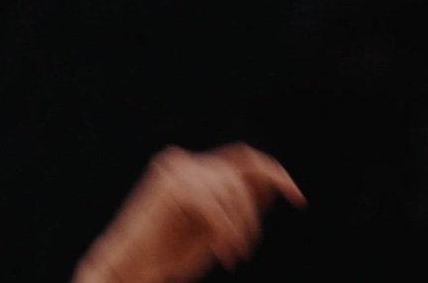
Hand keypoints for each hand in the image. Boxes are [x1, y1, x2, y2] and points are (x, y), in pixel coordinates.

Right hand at [75, 144, 304, 282]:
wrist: (128, 269)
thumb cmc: (169, 255)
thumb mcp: (216, 229)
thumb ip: (239, 205)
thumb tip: (275, 185)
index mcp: (192, 168)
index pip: (242, 158)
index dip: (276, 172)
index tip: (299, 198)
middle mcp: (183, 162)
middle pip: (241, 173)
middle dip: (252, 211)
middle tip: (246, 246)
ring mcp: (175, 171)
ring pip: (232, 191)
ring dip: (239, 228)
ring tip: (232, 255)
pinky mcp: (172, 187)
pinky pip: (216, 207)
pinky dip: (226, 233)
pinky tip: (224, 253)